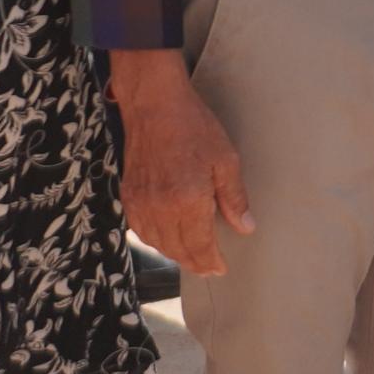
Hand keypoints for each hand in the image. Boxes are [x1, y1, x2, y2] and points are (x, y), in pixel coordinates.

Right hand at [114, 58, 250, 276]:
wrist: (154, 105)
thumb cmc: (194, 127)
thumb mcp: (226, 160)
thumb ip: (234, 198)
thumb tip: (245, 227)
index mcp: (188, 200)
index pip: (200, 246)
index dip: (210, 261)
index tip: (220, 268)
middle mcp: (161, 207)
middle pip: (178, 249)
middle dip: (195, 262)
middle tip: (208, 267)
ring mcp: (141, 202)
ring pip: (157, 243)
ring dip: (174, 254)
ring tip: (191, 256)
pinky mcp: (128, 195)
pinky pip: (140, 229)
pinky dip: (155, 239)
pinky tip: (167, 238)